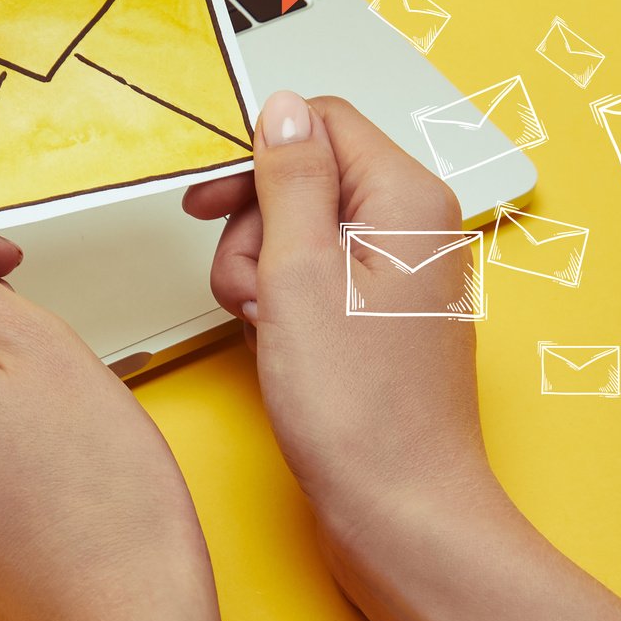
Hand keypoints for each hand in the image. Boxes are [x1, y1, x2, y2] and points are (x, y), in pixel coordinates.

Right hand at [183, 92, 508, 565]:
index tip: (207, 202)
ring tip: (267, 328)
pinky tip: (280, 347)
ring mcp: (397, 277)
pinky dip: (281, 307)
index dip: (254, 157)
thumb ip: (289, 180)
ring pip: (299, 234)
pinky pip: (312, 282)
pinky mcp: (379, 319)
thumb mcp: (300, 274)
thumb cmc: (360, 412)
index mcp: (408, 199)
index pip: (320, 124)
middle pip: (304, 180)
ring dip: (261, 274)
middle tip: (255, 291)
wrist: (399, 513)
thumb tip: (281, 107)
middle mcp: (413, 229)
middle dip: (255, 230)